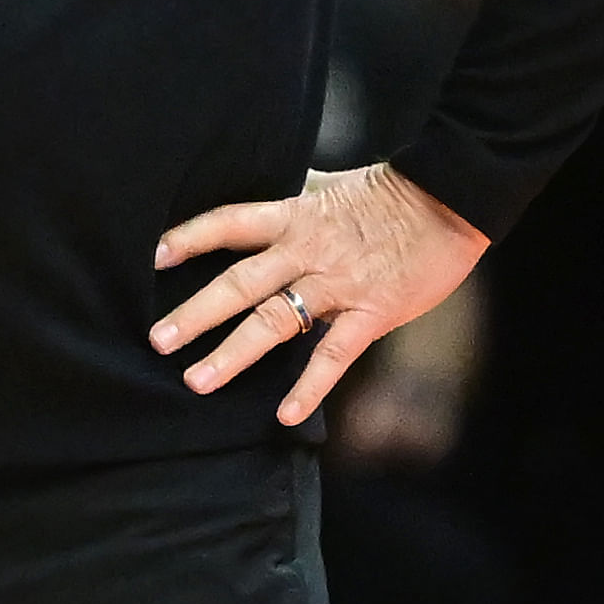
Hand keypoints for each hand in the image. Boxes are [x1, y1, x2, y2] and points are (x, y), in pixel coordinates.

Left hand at [149, 163, 489, 427]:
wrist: (450, 201)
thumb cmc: (390, 195)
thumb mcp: (330, 187)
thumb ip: (293, 204)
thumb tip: (255, 208)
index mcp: (295, 216)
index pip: (231, 222)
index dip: (191, 237)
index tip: (153, 256)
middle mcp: (308, 251)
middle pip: (241, 282)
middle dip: (196, 312)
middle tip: (158, 340)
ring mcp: (338, 285)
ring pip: (276, 321)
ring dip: (233, 353)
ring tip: (197, 381)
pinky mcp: (371, 313)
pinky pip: (333, 354)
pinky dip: (309, 387)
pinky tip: (284, 415)